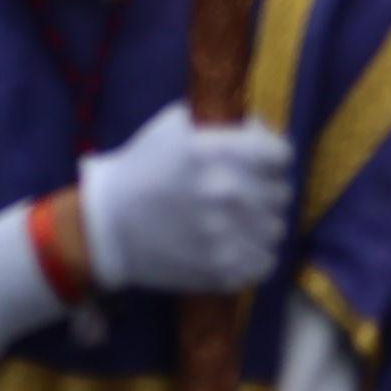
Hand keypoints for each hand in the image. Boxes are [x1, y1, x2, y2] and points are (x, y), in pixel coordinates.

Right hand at [78, 103, 291, 294]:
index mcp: (211, 152)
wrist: (108, 225)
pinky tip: (229, 245)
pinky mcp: (226, 270)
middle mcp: (224, 191)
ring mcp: (227, 234)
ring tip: (230, 222)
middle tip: (237, 194)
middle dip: (263, 190)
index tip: (257, 164)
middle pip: (281, 192)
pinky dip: (252, 254)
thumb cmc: (143, 170)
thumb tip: (261, 129)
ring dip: (258, 224)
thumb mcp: (173, 129)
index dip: (269, 157)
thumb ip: (222, 121)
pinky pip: (266, 260)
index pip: (279, 155)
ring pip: (275, 228)